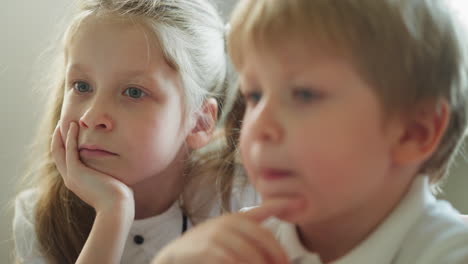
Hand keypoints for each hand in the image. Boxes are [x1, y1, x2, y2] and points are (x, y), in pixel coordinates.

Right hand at [51, 121, 133, 215]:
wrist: (117, 208)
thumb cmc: (120, 199)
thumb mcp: (112, 183)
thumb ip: (110, 175)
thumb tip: (120, 169)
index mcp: (78, 182)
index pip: (66, 161)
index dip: (65, 146)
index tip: (68, 133)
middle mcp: (71, 179)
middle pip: (58, 154)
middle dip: (59, 138)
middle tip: (61, 123)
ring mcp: (72, 176)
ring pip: (60, 151)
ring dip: (62, 135)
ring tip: (66, 121)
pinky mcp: (76, 173)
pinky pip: (70, 150)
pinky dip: (70, 137)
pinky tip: (74, 126)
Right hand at [152, 199, 301, 263]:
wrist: (173, 259)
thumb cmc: (204, 251)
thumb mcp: (226, 238)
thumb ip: (249, 236)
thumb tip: (278, 253)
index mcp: (234, 219)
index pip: (261, 209)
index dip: (281, 204)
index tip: (303, 202)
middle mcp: (225, 224)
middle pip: (261, 237)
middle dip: (276, 254)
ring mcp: (214, 236)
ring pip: (249, 254)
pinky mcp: (205, 251)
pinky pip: (231, 260)